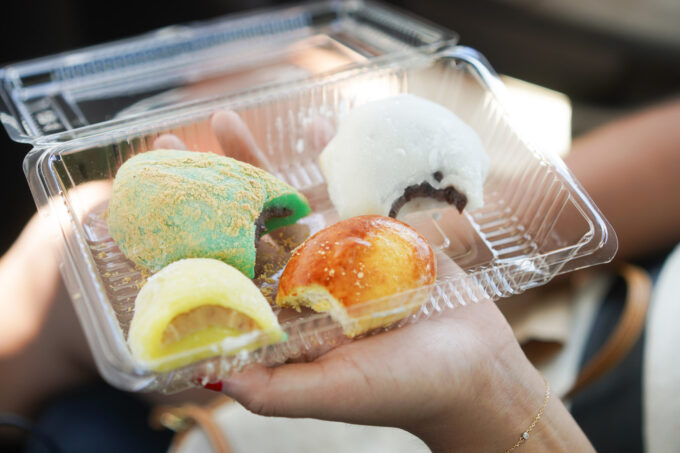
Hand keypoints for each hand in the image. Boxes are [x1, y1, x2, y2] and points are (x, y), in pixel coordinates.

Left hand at [159, 111, 591, 450]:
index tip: (145, 207)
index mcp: (281, 323)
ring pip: (286, 206)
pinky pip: (342, 193)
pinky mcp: (372, 236)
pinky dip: (326, 159)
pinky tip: (309, 124)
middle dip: (205, 191)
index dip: (180, 244)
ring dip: (255, 163)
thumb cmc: (406, 389)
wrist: (477, 368)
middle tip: (167, 145)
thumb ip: (279, 390)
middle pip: (242, 232)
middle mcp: (299, 289)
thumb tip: (210, 382)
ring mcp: (334, 258)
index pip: (218, 278)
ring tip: (222, 121)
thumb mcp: (338, 393)